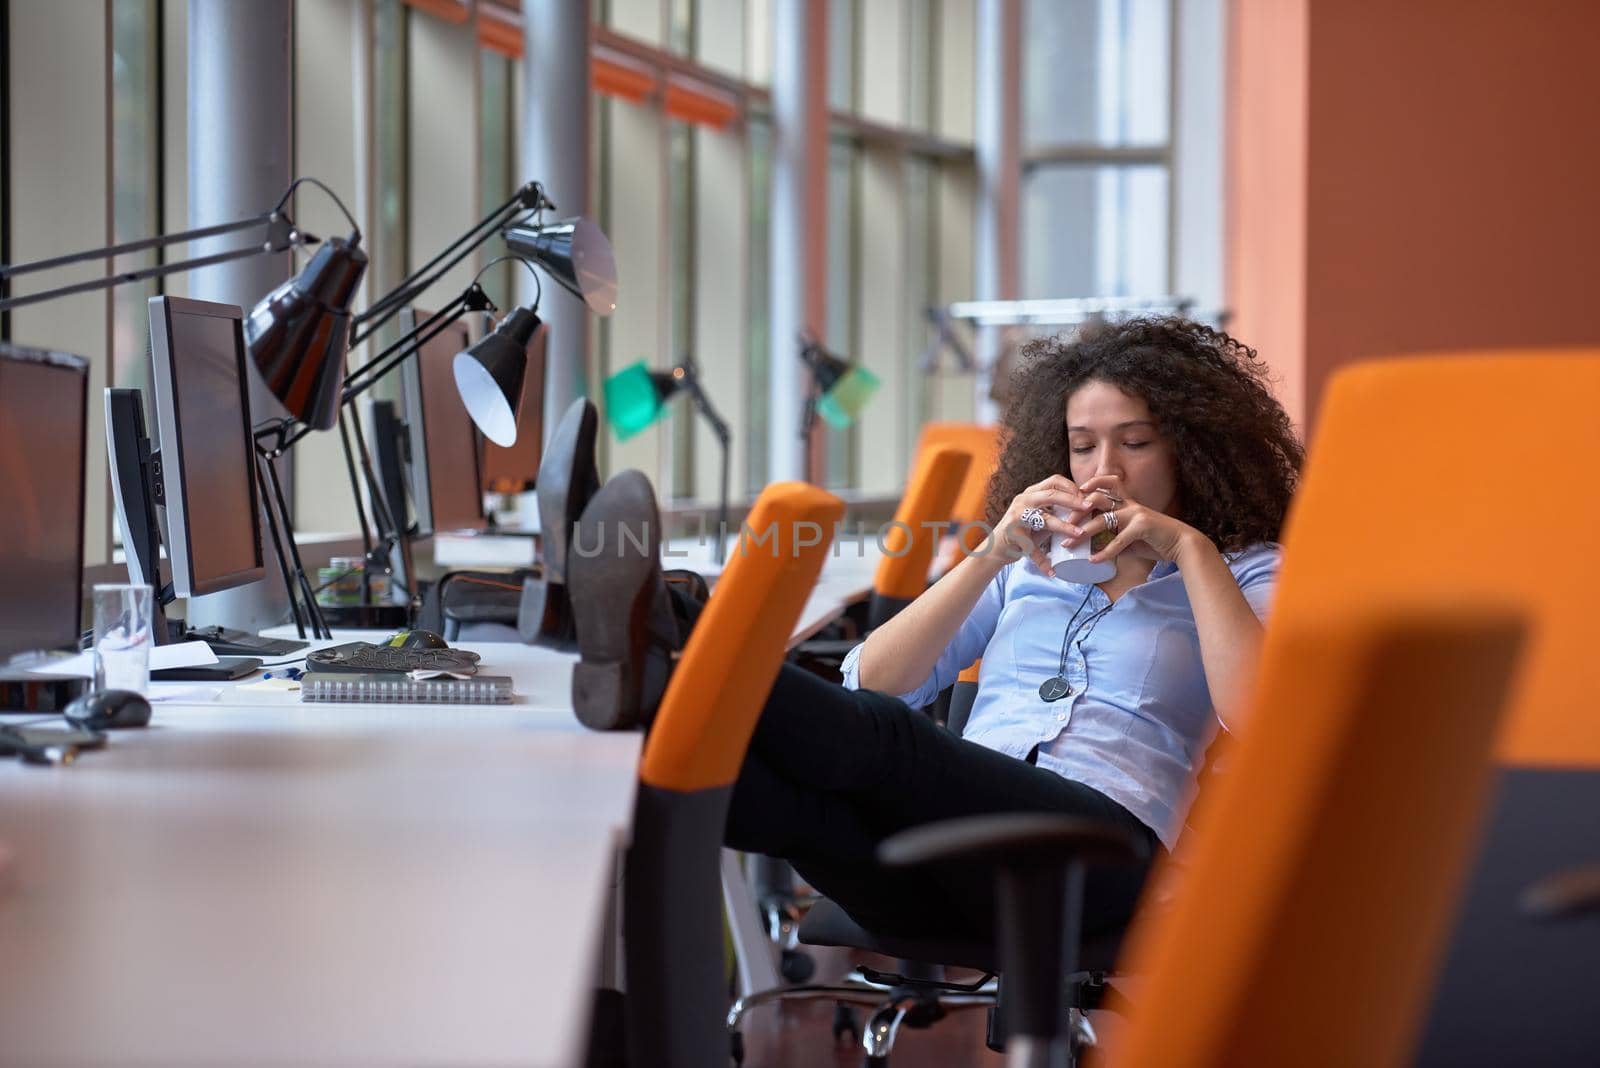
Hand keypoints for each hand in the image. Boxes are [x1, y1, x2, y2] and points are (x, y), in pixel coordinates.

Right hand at [984, 475, 1092, 575]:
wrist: (995, 546)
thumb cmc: (1023, 530)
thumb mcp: (1039, 515)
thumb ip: (1056, 511)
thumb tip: (1085, 511)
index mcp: (1031, 493)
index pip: (1054, 481)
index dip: (1073, 487)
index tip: (1087, 497)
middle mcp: (1023, 501)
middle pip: (1052, 495)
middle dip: (1073, 501)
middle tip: (1090, 507)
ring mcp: (1017, 516)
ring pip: (1045, 519)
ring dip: (1064, 527)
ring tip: (1079, 534)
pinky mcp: (1013, 534)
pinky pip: (1031, 548)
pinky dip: (1042, 560)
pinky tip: (1051, 571)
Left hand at [1065, 475, 1202, 564]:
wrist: (1182, 544)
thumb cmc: (1156, 540)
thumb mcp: (1132, 538)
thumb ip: (1115, 539)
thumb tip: (1097, 550)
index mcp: (1127, 503)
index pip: (1106, 485)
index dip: (1089, 485)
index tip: (1072, 495)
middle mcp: (1129, 505)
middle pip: (1097, 500)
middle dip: (1077, 510)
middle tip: (1063, 523)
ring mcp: (1136, 514)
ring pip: (1103, 519)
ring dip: (1084, 531)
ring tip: (1070, 542)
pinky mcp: (1142, 527)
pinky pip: (1118, 540)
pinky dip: (1104, 552)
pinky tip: (1094, 560)